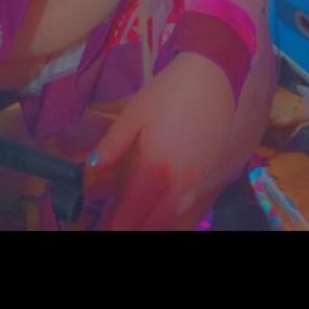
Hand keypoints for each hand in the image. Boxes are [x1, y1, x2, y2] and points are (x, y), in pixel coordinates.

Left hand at [90, 53, 234, 229]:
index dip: (117, 225)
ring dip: (156, 224)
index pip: (133, 209)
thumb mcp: (135, 112)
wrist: (213, 77)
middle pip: (156, 222)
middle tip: (118, 227)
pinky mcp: (213, 175)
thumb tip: (94, 166)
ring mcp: (200, 181)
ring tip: (139, 223)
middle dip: (136, 229)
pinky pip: (193, 208)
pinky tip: (165, 211)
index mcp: (156, 167)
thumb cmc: (170, 91)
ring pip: (177, 219)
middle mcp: (180, 182)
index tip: (104, 231)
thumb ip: (113, 143)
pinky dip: (177, 217)